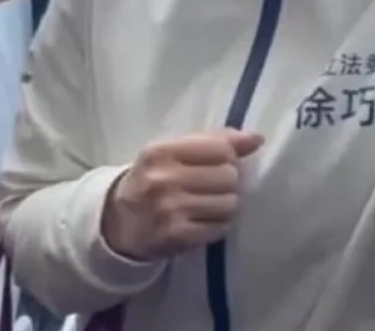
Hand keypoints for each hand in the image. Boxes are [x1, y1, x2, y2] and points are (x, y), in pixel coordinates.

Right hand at [101, 130, 264, 261]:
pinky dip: (218, 225)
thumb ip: (214, 142)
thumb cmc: (153, 180)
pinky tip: (204, 221)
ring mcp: (170, 209)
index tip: (219, 164)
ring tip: (209, 205)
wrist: (118, 224)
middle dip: (228, 182)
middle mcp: (163, 179)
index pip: (221, 148)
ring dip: (226, 205)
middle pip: (229, 176)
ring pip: (229, 203)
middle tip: (213, 187)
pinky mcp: (176, 236)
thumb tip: (256, 138)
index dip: (229, 157)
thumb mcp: (173, 153)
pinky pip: (220, 227)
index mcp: (161, 151)